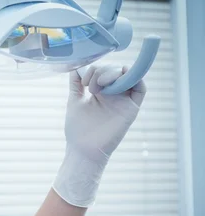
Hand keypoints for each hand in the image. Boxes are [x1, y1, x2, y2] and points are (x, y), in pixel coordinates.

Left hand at [53, 64, 146, 206]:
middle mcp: (113, 94)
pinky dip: (135, 77)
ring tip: (100, 85)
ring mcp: (123, 100)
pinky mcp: (131, 108)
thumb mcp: (74, 101)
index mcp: (100, 91)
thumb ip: (76, 84)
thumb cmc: (78, 129)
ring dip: (114, 72)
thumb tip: (75, 66)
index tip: (83, 81)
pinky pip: (141, 88)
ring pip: (127, 75)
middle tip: (91, 86)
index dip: (95, 69)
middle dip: (101, 71)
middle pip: (115, 69)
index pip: (104, 70)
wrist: (83, 148)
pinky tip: (121, 77)